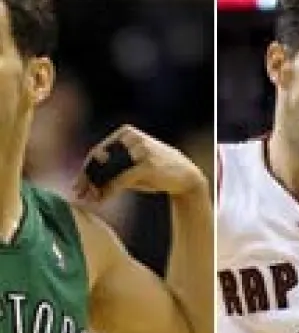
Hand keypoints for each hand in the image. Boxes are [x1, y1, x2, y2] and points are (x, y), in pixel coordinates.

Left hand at [73, 125, 205, 202]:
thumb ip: (112, 168)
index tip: (77, 186)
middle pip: (99, 160)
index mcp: (126, 132)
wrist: (187, 177)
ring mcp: (140, 150)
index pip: (97, 152)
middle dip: (87, 179)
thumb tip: (85, 182)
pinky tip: (103, 199)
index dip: (85, 170)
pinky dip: (109, 191)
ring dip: (96, 187)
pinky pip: (120, 179)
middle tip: (79, 194)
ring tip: (91, 199)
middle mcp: (132, 138)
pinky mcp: (147, 164)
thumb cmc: (156, 172)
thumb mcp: (132, 165)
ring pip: (108, 170)